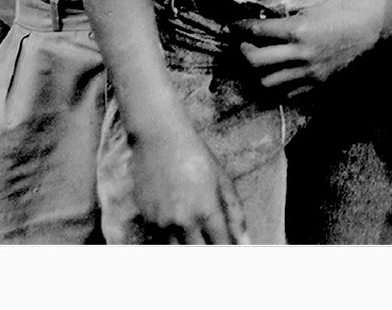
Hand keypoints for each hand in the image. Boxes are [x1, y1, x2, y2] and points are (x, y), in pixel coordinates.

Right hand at [129, 116, 246, 243]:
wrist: (159, 139)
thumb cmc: (196, 156)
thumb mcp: (222, 181)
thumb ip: (235, 214)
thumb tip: (246, 242)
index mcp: (206, 210)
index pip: (222, 245)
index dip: (229, 251)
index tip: (234, 254)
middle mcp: (183, 221)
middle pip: (199, 253)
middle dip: (210, 253)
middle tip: (215, 246)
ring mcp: (161, 222)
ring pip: (178, 252)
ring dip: (189, 249)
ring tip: (198, 240)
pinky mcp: (146, 220)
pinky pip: (160, 241)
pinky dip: (172, 240)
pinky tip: (180, 230)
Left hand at [233, 0, 391, 100]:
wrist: (375, 25)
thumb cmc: (345, 7)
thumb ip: (285, 5)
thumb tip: (261, 8)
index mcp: (298, 29)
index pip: (257, 31)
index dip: (240, 27)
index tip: (233, 26)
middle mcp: (301, 54)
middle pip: (255, 61)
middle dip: (243, 51)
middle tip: (243, 44)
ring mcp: (310, 72)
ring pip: (268, 82)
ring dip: (258, 72)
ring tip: (260, 61)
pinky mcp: (319, 83)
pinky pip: (289, 93)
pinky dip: (278, 85)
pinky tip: (280, 73)